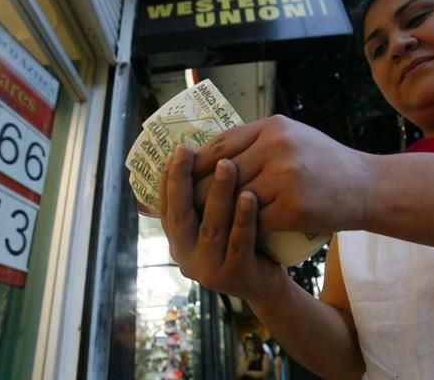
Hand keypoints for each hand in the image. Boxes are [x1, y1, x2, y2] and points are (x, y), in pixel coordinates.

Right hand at [160, 145, 287, 302]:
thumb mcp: (217, 219)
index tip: (178, 150)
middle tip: (188, 151)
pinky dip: (243, 218)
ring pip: (210, 228)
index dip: (169, 178)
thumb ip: (202, 197)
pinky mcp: (235, 277)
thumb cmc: (241, 241)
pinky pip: (238, 243)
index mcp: (178, 239)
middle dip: (183, 181)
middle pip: (181, 215)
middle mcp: (186, 256)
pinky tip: (250, 195)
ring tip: (227, 165)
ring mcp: (208, 270)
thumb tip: (196, 151)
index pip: (166, 205)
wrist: (267, 283)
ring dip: (217, 194)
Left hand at [192, 115, 371, 234]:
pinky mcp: (294, 207)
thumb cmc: (325, 162)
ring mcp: (286, 177)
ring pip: (236, 199)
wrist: (368, 186)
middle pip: (223, 172)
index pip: (222, 144)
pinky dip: (242, 229)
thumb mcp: (291, 137)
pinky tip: (230, 235)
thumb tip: (213, 154)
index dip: (197, 162)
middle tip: (183, 205)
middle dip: (199, 190)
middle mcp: (278, 147)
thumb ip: (255, 141)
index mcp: (273, 127)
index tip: (181, 175)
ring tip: (201, 223)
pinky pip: (255, 221)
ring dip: (216, 214)